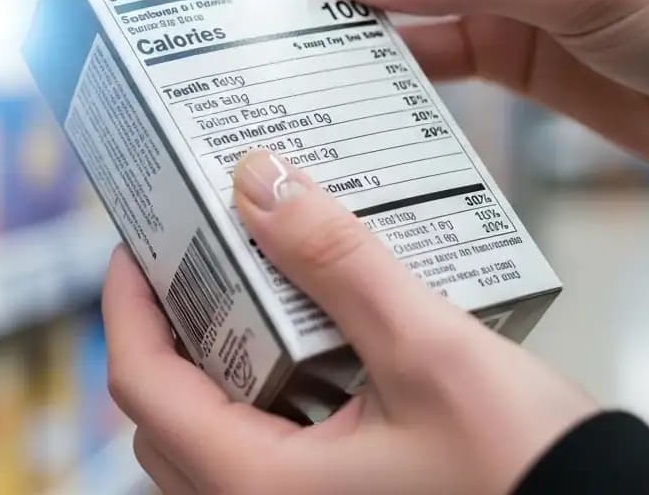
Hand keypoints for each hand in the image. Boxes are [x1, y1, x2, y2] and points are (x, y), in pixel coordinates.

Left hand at [104, 149, 595, 494]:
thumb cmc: (524, 468)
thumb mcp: (430, 349)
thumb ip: (340, 263)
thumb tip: (260, 184)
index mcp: (259, 484)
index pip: (142, 383)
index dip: (125, 303)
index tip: (136, 241)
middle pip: (165, 413)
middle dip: (170, 328)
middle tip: (198, 254)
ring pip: (212, 438)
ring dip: (220, 363)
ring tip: (256, 285)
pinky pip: (265, 455)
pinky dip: (267, 395)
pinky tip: (316, 343)